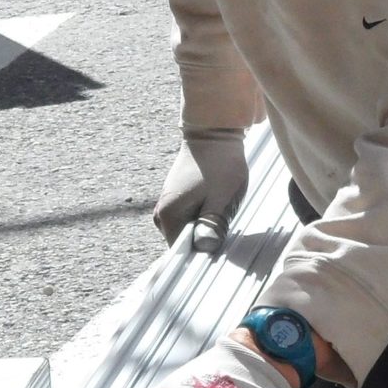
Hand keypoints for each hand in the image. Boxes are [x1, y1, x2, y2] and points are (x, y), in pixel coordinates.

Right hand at [153, 130, 248, 244]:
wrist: (214, 133)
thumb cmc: (219, 164)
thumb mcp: (221, 198)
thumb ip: (211, 226)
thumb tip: (204, 250)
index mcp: (168, 217)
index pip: (183, 254)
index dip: (203, 253)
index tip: (220, 240)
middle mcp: (161, 216)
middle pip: (186, 245)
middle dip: (207, 240)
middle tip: (225, 220)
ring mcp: (167, 207)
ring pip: (190, 233)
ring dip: (208, 228)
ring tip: (222, 208)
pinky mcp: (176, 201)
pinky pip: (191, 221)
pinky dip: (205, 218)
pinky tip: (217, 204)